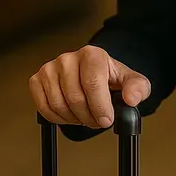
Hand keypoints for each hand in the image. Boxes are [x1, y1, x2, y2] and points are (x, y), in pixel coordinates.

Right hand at [29, 45, 149, 128]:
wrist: (93, 74)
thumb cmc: (110, 79)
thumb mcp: (131, 82)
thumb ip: (138, 89)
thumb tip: (132, 99)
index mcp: (92, 54)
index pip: (93, 83)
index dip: (100, 106)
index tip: (107, 120)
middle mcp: (68, 58)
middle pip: (75, 97)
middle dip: (89, 116)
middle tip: (98, 121)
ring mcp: (50, 68)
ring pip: (59, 104)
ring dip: (74, 119)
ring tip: (85, 116)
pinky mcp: (37, 80)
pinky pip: (43, 107)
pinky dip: (57, 118)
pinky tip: (69, 114)